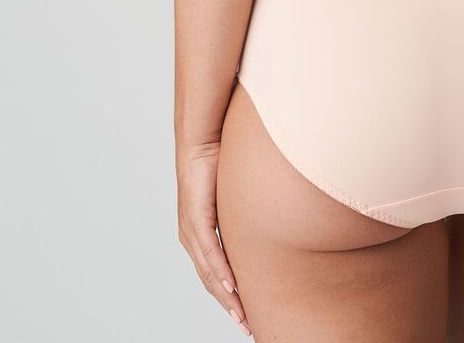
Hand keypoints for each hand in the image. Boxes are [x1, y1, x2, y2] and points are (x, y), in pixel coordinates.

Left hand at [177, 140, 250, 335]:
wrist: (202, 139)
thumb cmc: (220, 161)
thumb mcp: (237, 194)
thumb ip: (249, 210)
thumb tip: (271, 213)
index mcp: (200, 234)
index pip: (215, 274)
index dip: (230, 296)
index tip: (246, 314)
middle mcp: (192, 238)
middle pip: (212, 282)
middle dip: (231, 306)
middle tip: (248, 326)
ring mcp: (192, 231)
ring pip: (210, 273)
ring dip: (227, 297)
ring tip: (242, 316)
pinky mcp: (195, 219)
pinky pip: (209, 252)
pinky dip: (220, 272)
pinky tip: (232, 286)